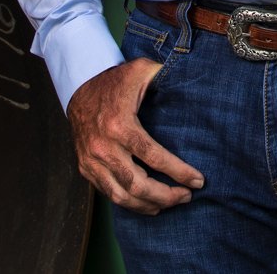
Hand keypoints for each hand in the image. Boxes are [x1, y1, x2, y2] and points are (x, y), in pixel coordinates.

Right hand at [66, 58, 203, 213]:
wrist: (78, 86)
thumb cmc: (114, 81)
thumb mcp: (140, 70)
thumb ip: (163, 74)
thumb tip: (190, 79)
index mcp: (120, 125)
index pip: (154, 157)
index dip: (178, 172)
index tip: (198, 180)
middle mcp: (104, 147)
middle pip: (138, 184)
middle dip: (166, 196)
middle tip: (186, 197)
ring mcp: (92, 160)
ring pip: (121, 195)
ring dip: (148, 205)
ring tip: (169, 205)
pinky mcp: (85, 167)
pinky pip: (108, 193)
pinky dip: (128, 203)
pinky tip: (146, 204)